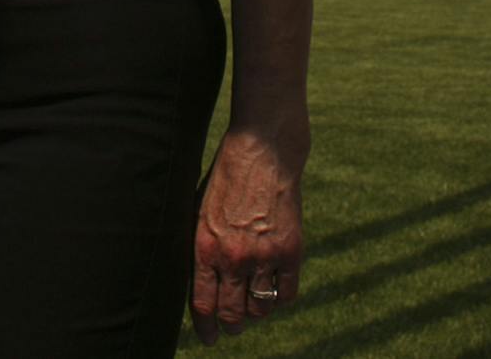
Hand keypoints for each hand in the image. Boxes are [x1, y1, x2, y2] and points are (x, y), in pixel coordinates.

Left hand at [192, 128, 303, 343]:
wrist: (262, 153)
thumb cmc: (224, 179)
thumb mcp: (200, 211)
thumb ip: (201, 247)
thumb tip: (200, 283)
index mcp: (204, 247)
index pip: (203, 303)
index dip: (205, 327)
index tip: (208, 338)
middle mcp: (234, 257)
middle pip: (232, 314)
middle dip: (229, 325)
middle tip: (230, 326)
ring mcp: (264, 257)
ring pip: (259, 308)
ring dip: (254, 311)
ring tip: (250, 304)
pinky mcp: (291, 252)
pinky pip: (285, 295)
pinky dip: (278, 298)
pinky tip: (271, 289)